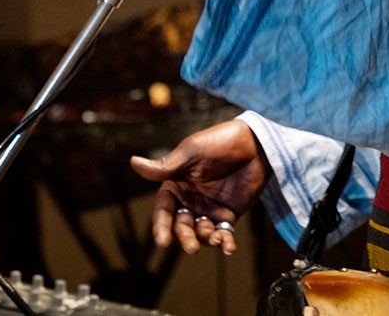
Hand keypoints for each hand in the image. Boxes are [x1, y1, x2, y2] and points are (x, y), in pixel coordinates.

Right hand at [130, 119, 270, 254]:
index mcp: (176, 184)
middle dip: (185, 237)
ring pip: (200, 232)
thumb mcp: (191, 152)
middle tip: (192, 247)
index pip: (164, 210)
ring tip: (212, 239)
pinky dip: (224, 242)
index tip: (163, 241)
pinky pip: (222, 233)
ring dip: (204, 240)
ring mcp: (209, 208)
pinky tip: (227, 247)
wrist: (255, 143)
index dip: (161, 226)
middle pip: (181, 225)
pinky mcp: (228, 214)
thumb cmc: (219, 141)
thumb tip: (134, 162)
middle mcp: (190, 199)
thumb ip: (166, 166)